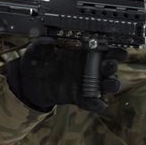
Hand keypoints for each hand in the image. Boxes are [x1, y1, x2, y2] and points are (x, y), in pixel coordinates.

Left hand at [4, 38, 124, 112]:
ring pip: (107, 85)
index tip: (117, 51)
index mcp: (83, 53)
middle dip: (112, 66)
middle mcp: (89, 68)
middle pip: (110, 67)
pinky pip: (93, 102)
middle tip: (107, 65)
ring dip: (111, 84)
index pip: (105, 51)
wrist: (28, 82)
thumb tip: (48, 41)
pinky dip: (98, 103)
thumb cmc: (37, 62)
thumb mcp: (36, 50)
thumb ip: (41, 44)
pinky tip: (97, 102)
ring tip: (106, 83)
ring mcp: (86, 84)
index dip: (115, 51)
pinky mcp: (80, 98)